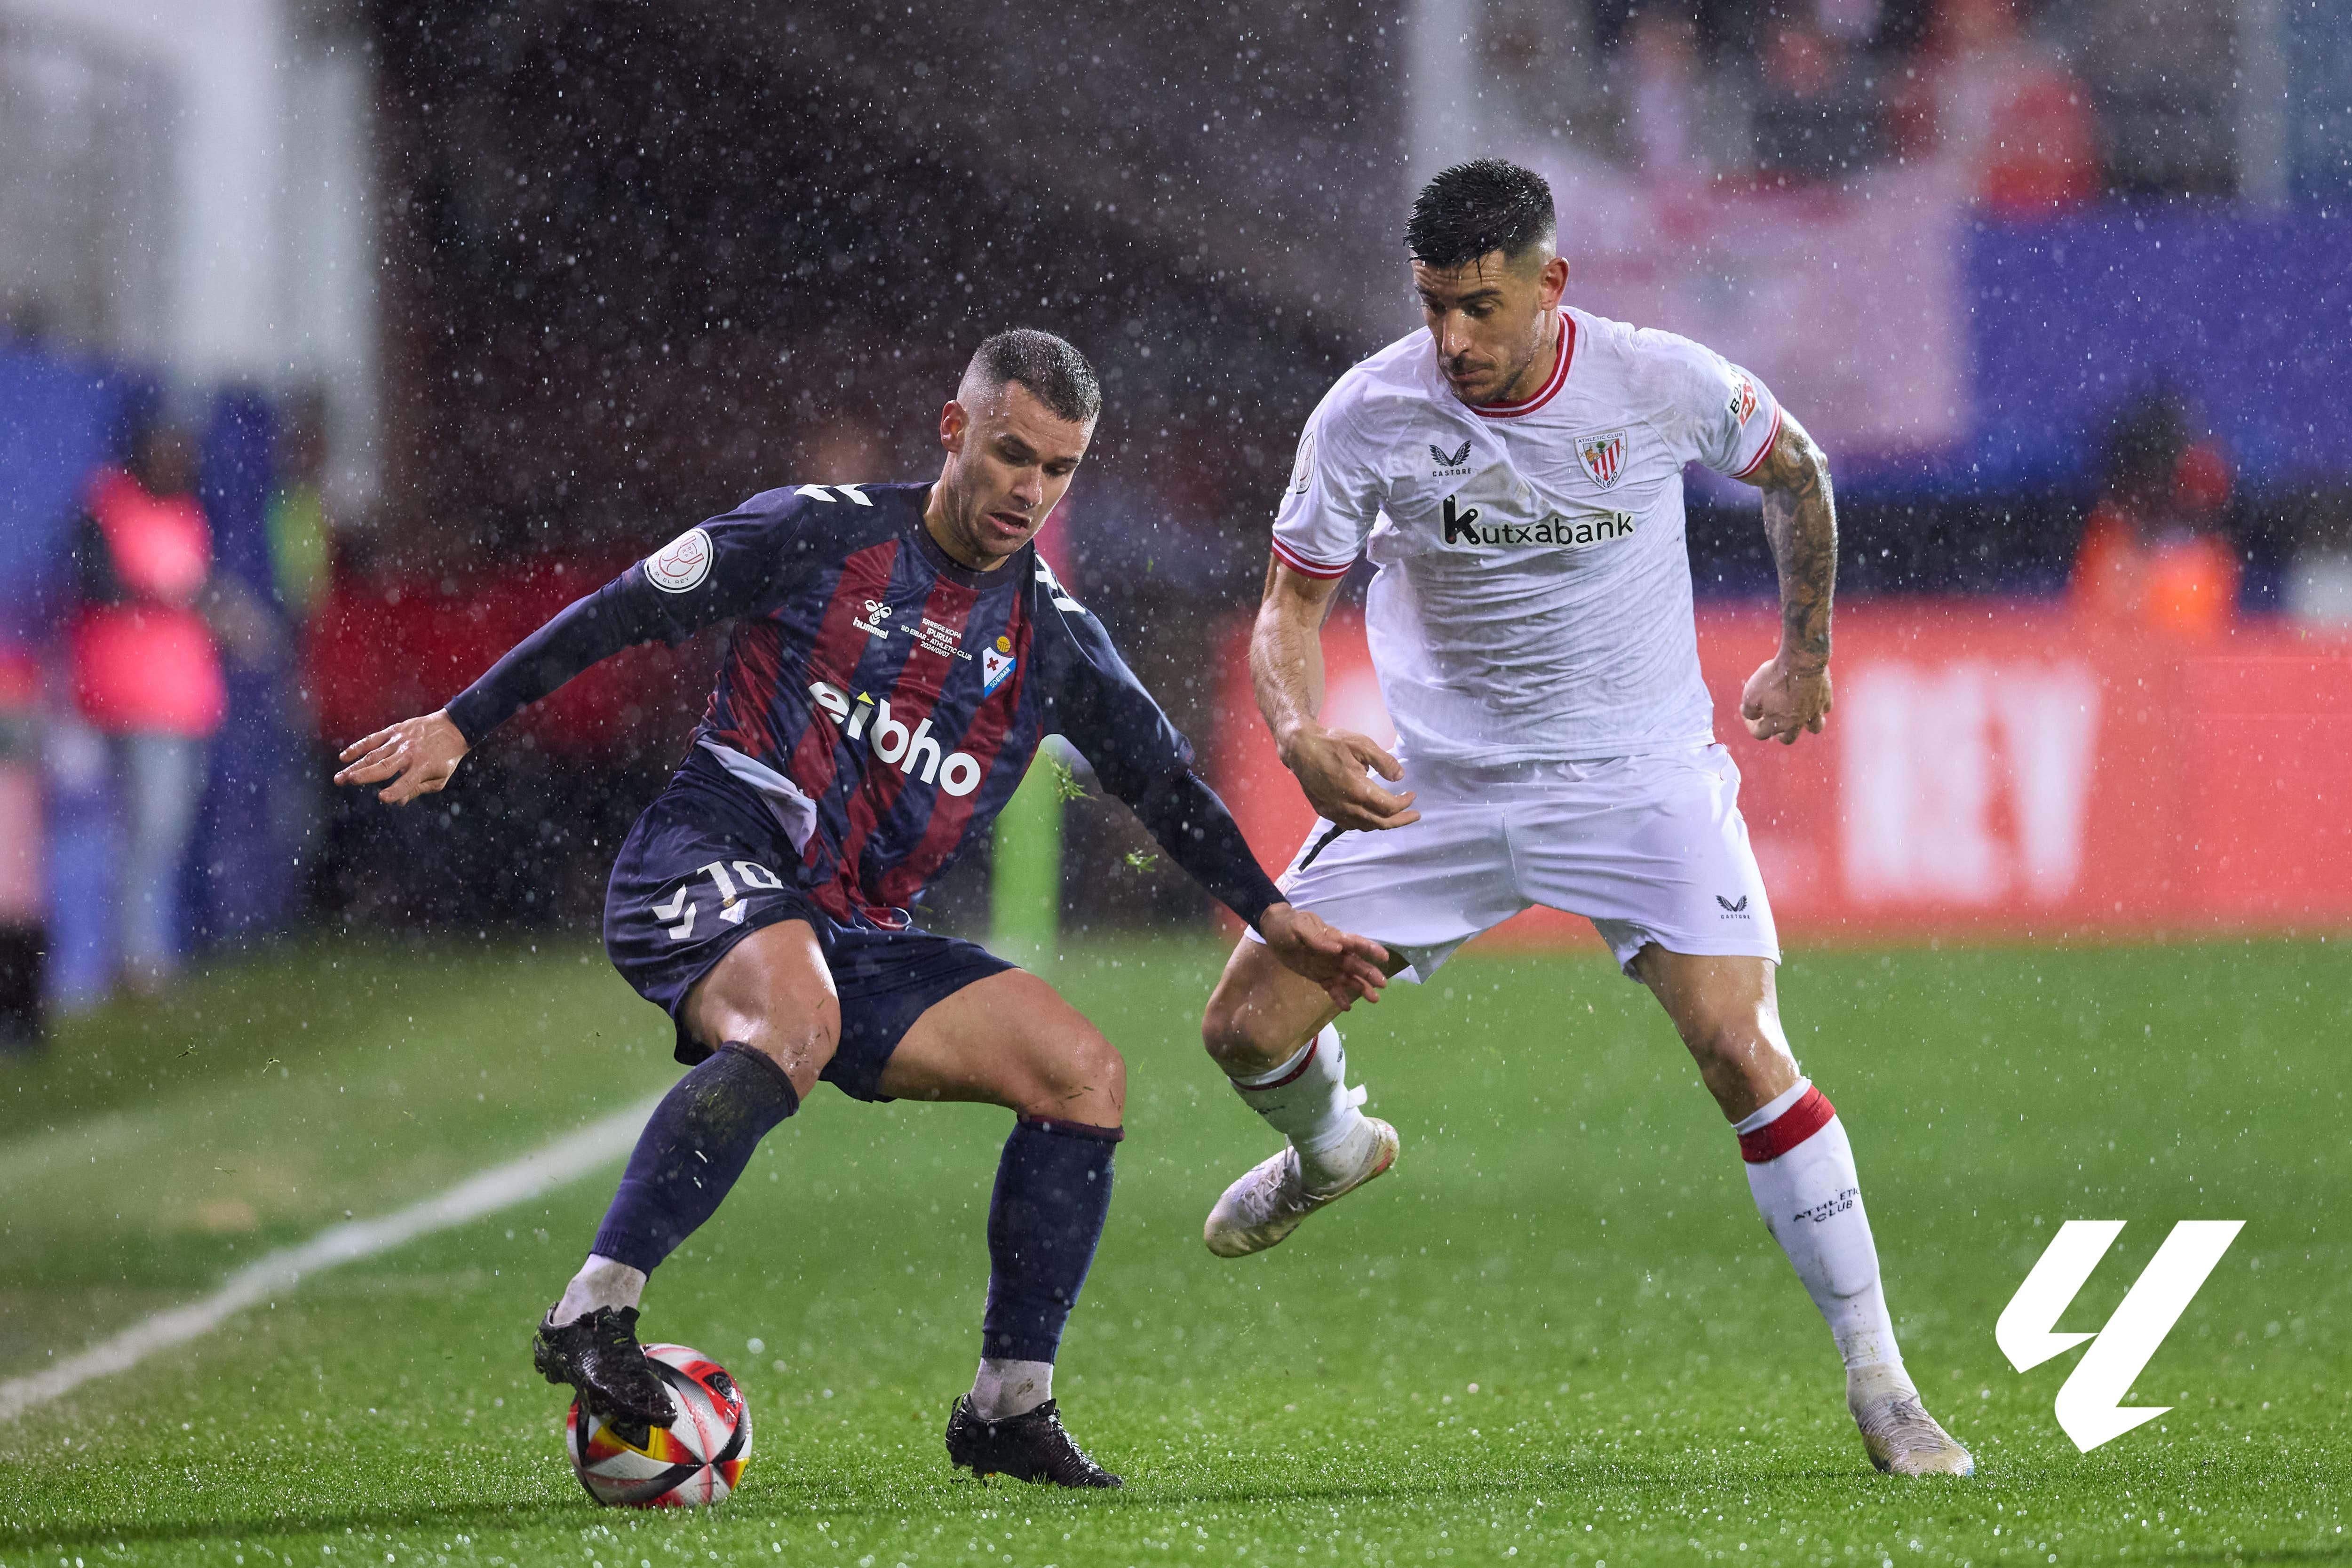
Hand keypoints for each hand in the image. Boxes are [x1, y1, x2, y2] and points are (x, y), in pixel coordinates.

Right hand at [335, 711, 470, 803]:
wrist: (453, 728)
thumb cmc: (446, 758)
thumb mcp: (440, 778)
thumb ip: (418, 789)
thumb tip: (398, 802)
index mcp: (423, 767)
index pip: (407, 782)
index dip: (396, 791)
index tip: (383, 798)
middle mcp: (409, 753)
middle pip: (384, 766)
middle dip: (364, 775)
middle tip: (345, 782)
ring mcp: (400, 741)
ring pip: (373, 754)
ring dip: (354, 766)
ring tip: (339, 778)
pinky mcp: (394, 731)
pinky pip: (373, 740)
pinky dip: (358, 747)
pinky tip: (344, 757)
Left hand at [1257, 903, 1391, 1010]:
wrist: (1273, 932)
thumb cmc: (1288, 925)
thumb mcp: (1299, 928)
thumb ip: (1317, 938)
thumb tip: (1338, 948)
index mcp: (1334, 938)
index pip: (1357, 943)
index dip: (1371, 950)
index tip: (1385, 958)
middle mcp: (1336, 954)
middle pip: (1357, 964)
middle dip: (1370, 974)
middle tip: (1383, 985)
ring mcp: (1328, 966)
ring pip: (1349, 978)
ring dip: (1361, 987)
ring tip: (1374, 999)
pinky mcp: (1319, 976)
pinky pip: (1332, 987)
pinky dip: (1340, 996)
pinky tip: (1347, 1007)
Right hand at [1279, 725, 1419, 830]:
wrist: (1299, 748)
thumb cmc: (1332, 743)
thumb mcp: (1363, 745)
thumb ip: (1384, 762)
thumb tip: (1400, 777)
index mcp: (1358, 790)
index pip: (1389, 807)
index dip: (1404, 803)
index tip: (1413, 795)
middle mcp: (1346, 806)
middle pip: (1380, 823)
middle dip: (1400, 820)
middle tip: (1414, 815)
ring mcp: (1333, 811)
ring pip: (1364, 826)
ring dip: (1382, 823)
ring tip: (1394, 816)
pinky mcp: (1324, 811)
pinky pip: (1349, 824)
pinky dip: (1364, 823)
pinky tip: (1370, 815)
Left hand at [1741, 654, 1832, 745]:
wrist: (1801, 660)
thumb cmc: (1774, 677)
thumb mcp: (1750, 694)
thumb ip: (1748, 710)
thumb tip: (1751, 715)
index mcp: (1778, 723)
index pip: (1760, 734)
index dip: (1750, 725)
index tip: (1747, 714)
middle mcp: (1798, 721)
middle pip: (1789, 738)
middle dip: (1780, 734)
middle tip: (1775, 724)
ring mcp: (1815, 710)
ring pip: (1814, 728)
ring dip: (1806, 726)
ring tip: (1799, 719)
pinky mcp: (1826, 697)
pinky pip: (1825, 708)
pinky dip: (1819, 707)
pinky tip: (1812, 699)